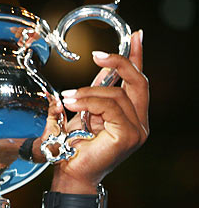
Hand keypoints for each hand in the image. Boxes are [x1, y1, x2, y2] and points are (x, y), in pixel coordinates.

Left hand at [51, 29, 148, 191]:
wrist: (69, 172)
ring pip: (117, 94)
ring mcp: (137, 130)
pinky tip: (71, 102)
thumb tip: (95, 67)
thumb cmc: (72, 147)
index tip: (136, 35)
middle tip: (97, 54)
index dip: (137, 56)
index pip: (138, 80)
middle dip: (119, 62)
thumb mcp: (81, 110)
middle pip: (138, 81)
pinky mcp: (129, 135)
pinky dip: (88, 101)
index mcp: (131, 115)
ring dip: (88, 91)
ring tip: (67, 97)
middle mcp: (140, 122)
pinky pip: (111, 107)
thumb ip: (91, 91)